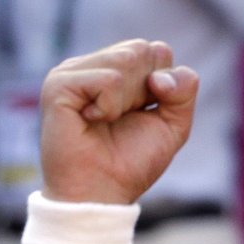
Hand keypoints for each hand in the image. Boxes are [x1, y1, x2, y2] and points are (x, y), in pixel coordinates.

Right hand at [37, 39, 199, 205]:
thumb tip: (160, 76)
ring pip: (126, 60)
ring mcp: (72, 71)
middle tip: (122, 119)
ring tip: (105, 121)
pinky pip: (108, 79)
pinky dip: (110, 107)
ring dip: (127, 101)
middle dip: (145, 92)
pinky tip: (91, 121)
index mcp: (116, 68)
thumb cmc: (131, 162)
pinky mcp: (59, 84)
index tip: (143, 113)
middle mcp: (93, 64)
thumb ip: (184, 90)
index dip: (162, 86)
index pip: (156, 50)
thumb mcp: (172, 124)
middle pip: (142, 50)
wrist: (101, 193)